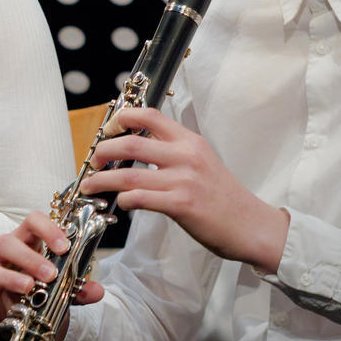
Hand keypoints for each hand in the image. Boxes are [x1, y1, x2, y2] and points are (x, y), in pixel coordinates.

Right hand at [0, 209, 104, 334]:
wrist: (20, 319)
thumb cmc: (37, 293)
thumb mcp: (61, 291)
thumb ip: (77, 289)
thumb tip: (97, 291)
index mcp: (25, 243)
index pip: (32, 222)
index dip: (47, 229)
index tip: (63, 246)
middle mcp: (2, 253)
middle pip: (9, 242)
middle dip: (31, 257)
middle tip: (51, 274)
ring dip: (10, 277)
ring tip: (29, 288)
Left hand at [79, 105, 288, 273]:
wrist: (251, 225)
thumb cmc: (222, 195)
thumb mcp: (201, 160)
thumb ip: (172, 150)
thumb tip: (135, 146)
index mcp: (189, 141)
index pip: (149, 115)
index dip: (121, 118)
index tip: (107, 130)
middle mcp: (186, 156)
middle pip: (130, 143)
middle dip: (102, 151)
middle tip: (93, 160)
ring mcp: (184, 180)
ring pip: (128, 174)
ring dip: (102, 180)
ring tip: (90, 185)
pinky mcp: (182, 205)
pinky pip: (140, 198)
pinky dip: (124, 199)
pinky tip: (121, 203)